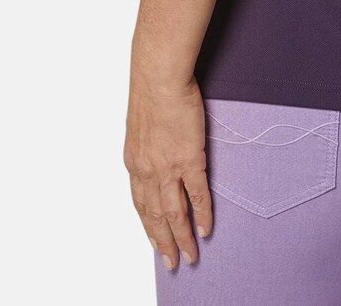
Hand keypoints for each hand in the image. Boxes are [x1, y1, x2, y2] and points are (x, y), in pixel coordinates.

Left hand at [123, 72, 212, 269]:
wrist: (159, 78)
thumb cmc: (152, 91)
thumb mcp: (141, 126)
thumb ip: (148, 145)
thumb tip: (157, 153)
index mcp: (134, 163)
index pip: (141, 204)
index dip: (149, 226)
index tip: (156, 242)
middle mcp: (147, 171)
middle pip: (155, 216)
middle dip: (163, 242)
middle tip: (172, 262)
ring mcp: (168, 168)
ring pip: (174, 213)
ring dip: (182, 238)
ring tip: (190, 256)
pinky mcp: (188, 159)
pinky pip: (197, 194)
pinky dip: (202, 214)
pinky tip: (205, 229)